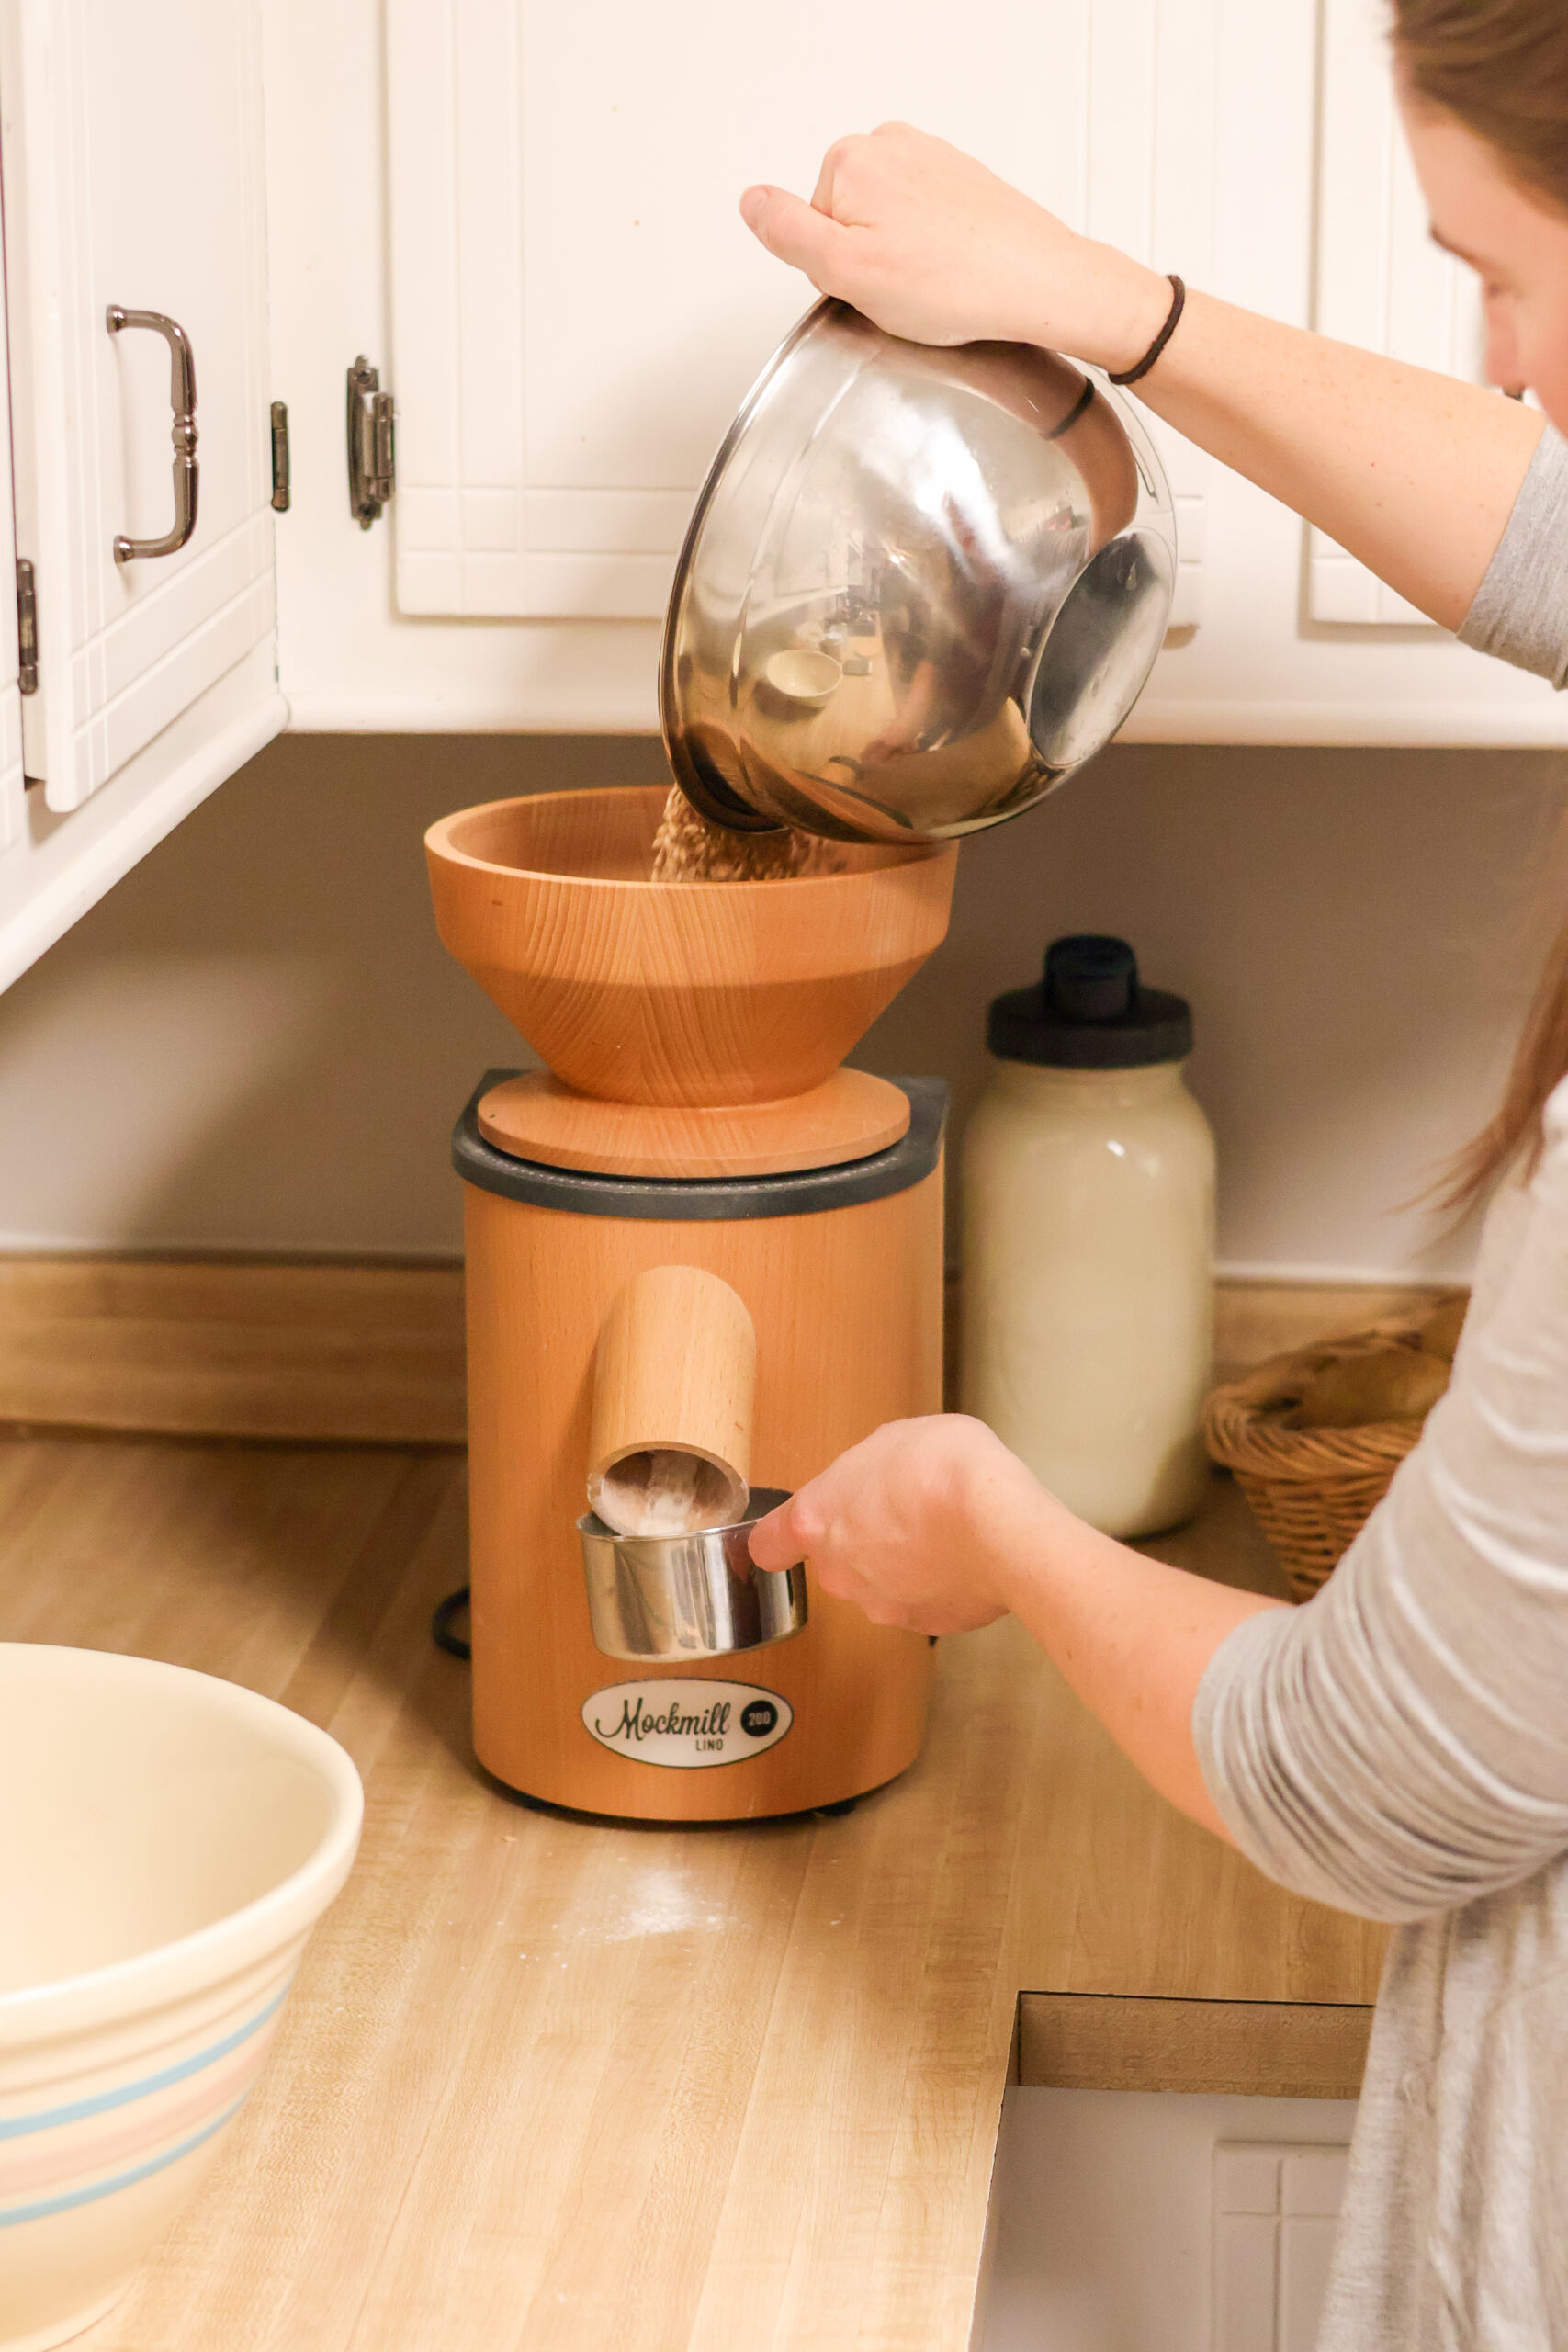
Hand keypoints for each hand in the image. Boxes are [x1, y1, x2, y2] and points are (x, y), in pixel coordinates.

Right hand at [740, 123, 1169, 371]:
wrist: (1039, 283)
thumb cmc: (954, 282)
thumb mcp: (843, 270)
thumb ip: (785, 232)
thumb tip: (752, 201)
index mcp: (851, 161)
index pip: (809, 232)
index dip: (833, 276)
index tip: (868, 288)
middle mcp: (892, 146)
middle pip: (846, 224)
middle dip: (866, 265)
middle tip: (902, 291)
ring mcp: (932, 161)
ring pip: (886, 228)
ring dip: (902, 263)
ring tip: (933, 286)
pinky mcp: (963, 183)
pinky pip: (925, 229)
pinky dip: (934, 255)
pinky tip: (953, 276)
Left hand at [748, 1414, 1044, 1634]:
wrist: (999, 1524)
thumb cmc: (942, 1469)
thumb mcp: (893, 1438)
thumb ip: (868, 1470)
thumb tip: (878, 1481)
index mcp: (817, 1520)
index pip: (768, 1546)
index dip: (780, 1540)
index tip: (790, 1537)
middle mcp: (840, 1572)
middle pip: (837, 1561)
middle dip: (864, 1541)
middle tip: (903, 1511)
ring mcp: (883, 1605)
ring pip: (882, 1585)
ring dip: (903, 1565)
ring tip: (944, 1532)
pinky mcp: (927, 1625)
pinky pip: (926, 1602)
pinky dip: (940, 1586)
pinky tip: (966, 1556)